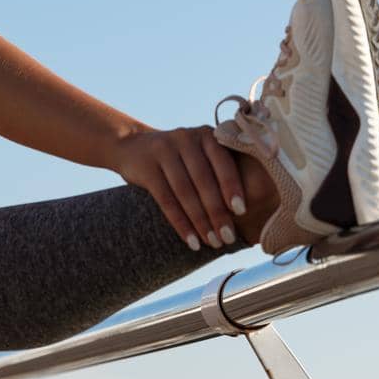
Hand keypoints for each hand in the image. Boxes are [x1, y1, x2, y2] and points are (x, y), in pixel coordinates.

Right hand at [112, 126, 244, 250]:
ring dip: (200, 221)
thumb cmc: (179, 158)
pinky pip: (166, 199)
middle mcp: (186, 138)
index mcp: (206, 135)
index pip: (222, 162)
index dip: (232, 187)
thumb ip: (218, 170)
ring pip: (185, 191)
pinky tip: (191, 241)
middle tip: (228, 237)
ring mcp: (164, 151)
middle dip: (217, 211)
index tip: (241, 212)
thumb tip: (246, 211)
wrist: (132, 146)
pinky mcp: (146, 167)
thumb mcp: (198, 152)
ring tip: (212, 242)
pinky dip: (180, 223)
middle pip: (204, 180)